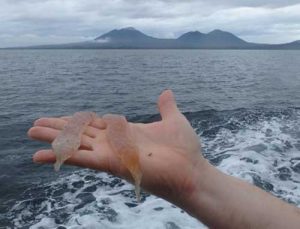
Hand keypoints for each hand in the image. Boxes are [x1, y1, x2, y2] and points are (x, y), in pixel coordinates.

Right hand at [28, 90, 205, 204]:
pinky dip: (60, 156)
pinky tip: (40, 155)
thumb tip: (166, 92)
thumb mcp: (174, 120)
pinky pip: (81, 159)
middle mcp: (115, 143)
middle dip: (59, 128)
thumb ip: (166, 107)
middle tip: (37, 123)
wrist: (192, 171)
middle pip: (81, 132)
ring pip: (75, 143)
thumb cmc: (185, 149)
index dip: (79, 120)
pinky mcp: (111, 163)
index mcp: (126, 132)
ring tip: (32, 132)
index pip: (96, 124)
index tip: (65, 117)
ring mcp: (111, 153)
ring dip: (53, 138)